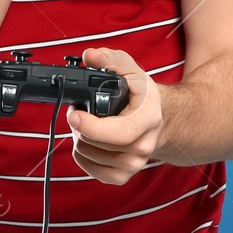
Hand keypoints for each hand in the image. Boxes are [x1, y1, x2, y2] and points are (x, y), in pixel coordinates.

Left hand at [67, 48, 162, 184]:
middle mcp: (144, 145)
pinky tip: (89, 141)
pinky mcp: (123, 176)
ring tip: (87, 125)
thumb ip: (110, 59)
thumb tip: (89, 56)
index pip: (120, 132)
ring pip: (89, 156)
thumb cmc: (141, 97)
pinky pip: (91, 170)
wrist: (158, 120)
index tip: (74, 114)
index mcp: (148, 119)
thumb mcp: (130, 71)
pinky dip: (82, 156)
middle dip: (80, 126)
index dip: (92, 127)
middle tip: (80, 113)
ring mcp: (134, 164)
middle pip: (97, 144)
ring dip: (80, 139)